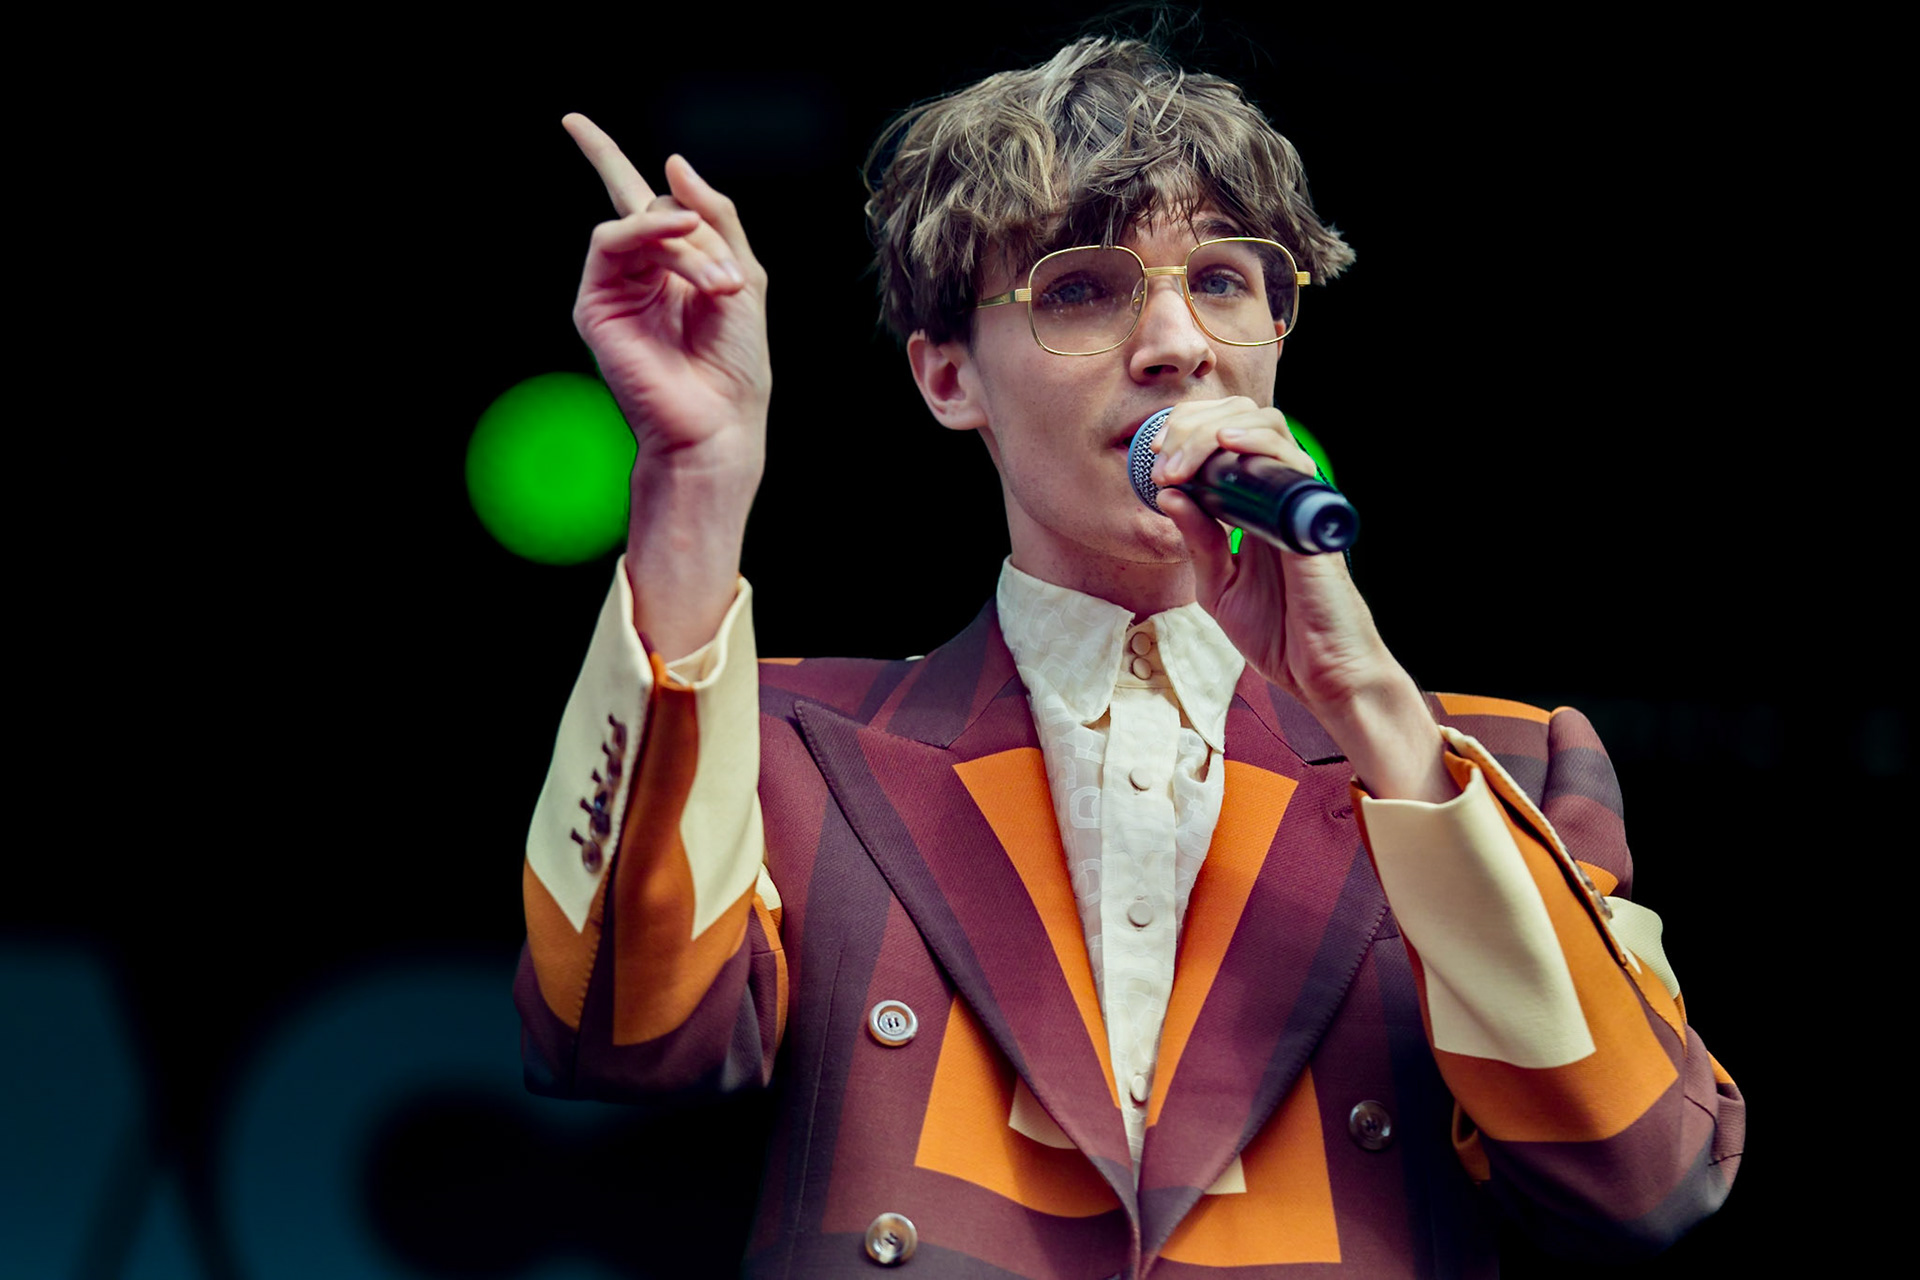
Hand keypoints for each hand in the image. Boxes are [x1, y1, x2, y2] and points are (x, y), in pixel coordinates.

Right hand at [563, 114, 770, 485]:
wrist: (719, 421)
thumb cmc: (736, 364)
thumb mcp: (743, 274)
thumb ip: (714, 217)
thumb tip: (671, 163)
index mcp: (671, 267)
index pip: (638, 203)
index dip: (604, 157)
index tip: (572, 121)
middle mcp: (637, 274)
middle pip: (654, 211)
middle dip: (701, 237)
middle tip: (730, 286)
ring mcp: (613, 288)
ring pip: (639, 225)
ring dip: (686, 248)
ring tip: (719, 290)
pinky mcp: (595, 306)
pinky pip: (609, 244)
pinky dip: (646, 235)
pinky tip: (681, 243)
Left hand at [1150, 399, 1455, 799]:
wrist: (1320, 676)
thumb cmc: (1278, 634)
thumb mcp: (1218, 587)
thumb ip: (1197, 542)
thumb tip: (1170, 495)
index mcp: (1254, 508)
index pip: (1224, 441)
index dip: (1187, 434)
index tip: (1155, 458)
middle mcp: (1278, 497)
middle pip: (1242, 421)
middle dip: (1193, 426)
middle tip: (1163, 458)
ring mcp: (1298, 503)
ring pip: (1268, 427)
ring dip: (1215, 431)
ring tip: (1182, 456)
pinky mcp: (1313, 518)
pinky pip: (1292, 463)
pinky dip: (1258, 444)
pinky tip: (1227, 446)